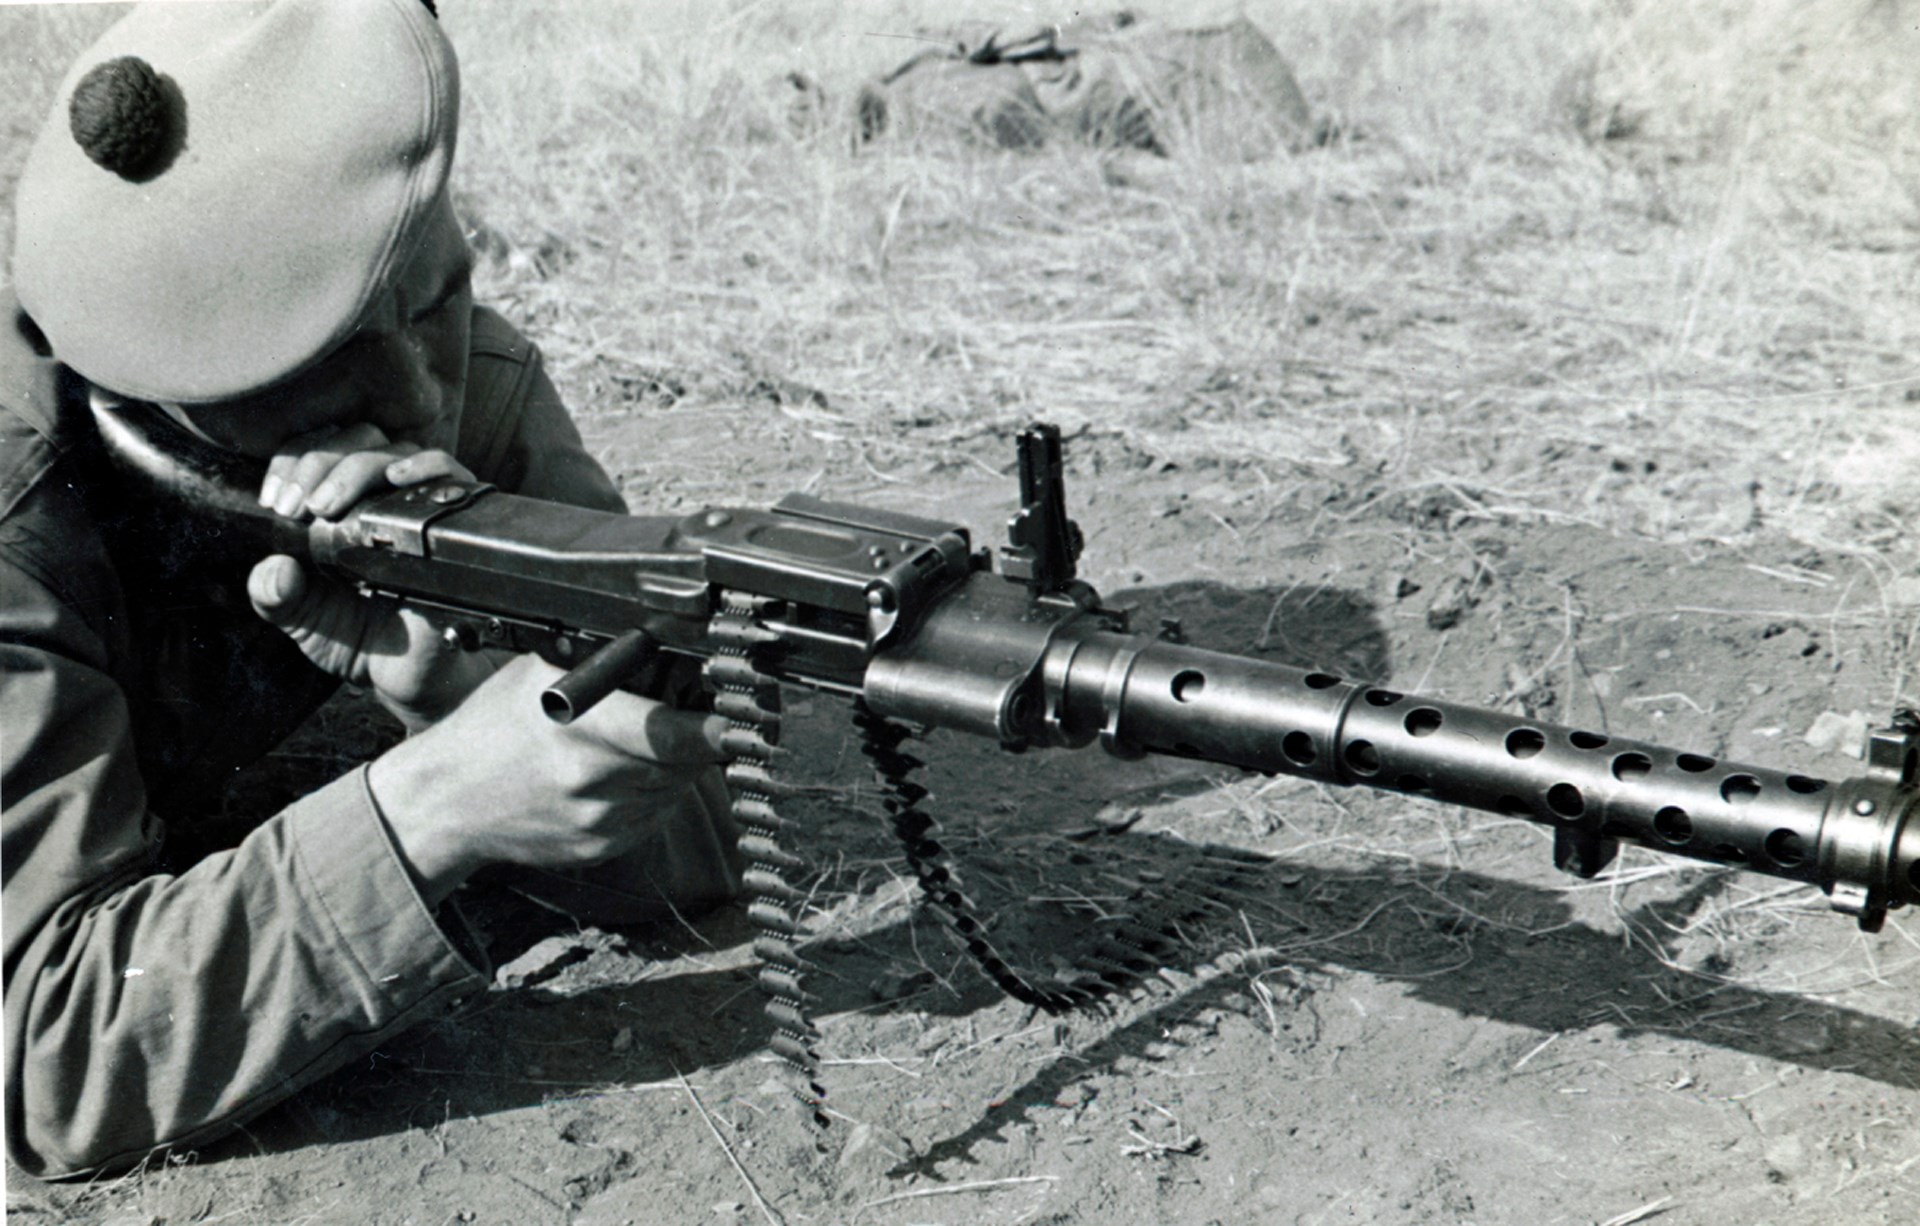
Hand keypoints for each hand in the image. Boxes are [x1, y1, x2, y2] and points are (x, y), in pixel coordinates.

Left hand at [248, 422, 487, 727]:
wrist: (416, 679)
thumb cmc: (364, 642)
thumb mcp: (302, 620)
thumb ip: (273, 595)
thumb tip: (275, 568)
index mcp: (337, 506)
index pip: (315, 451)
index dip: (291, 462)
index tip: (275, 501)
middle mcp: (378, 497)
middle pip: (353, 439)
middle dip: (316, 462)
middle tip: (298, 507)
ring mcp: (418, 505)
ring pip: (392, 449)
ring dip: (354, 466)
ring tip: (327, 506)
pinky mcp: (454, 520)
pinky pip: (449, 472)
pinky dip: (425, 464)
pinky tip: (397, 477)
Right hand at [367, 654, 731, 903]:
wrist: (444, 803)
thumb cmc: (490, 728)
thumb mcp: (538, 674)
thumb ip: (602, 662)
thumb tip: (670, 641)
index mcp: (581, 730)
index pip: (676, 736)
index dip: (718, 729)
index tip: (743, 718)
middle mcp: (593, 781)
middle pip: (685, 762)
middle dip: (696, 736)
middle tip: (689, 712)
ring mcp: (598, 822)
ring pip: (674, 788)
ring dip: (673, 765)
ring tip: (636, 741)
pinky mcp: (599, 849)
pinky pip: (653, 815)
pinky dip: (650, 792)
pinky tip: (617, 773)